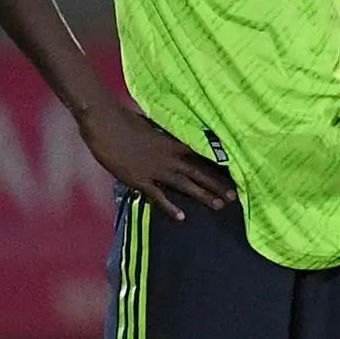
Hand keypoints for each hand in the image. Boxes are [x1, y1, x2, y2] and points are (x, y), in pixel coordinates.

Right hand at [79, 106, 233, 220]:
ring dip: (202, 195)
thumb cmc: (126, 121)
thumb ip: (164, 136)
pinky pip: (158, 195)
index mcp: (173, 143)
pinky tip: (182, 217)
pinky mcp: (140, 179)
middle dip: (217, 185)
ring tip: (219, 205)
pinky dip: (170, 207)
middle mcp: (170, 157)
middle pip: (198, 172)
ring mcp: (156, 169)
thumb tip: (172, 139)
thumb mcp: (152, 126)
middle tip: (234, 196)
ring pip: (185, 185)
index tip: (233, 172)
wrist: (105, 123)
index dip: (216, 165)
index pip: (201, 156)